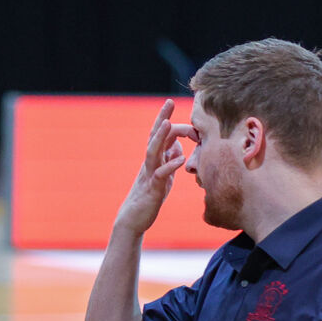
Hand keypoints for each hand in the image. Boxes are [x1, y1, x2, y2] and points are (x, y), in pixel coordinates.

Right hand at [113, 99, 191, 238]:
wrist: (133, 219)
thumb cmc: (149, 198)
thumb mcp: (163, 177)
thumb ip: (169, 161)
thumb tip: (178, 148)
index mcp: (154, 159)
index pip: (162, 136)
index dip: (173, 123)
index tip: (188, 116)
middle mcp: (150, 163)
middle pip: (154, 137)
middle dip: (162, 118)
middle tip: (169, 102)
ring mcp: (149, 174)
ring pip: (153, 152)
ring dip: (161, 137)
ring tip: (167, 122)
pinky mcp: (152, 189)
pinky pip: (161, 175)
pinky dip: (170, 166)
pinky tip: (181, 159)